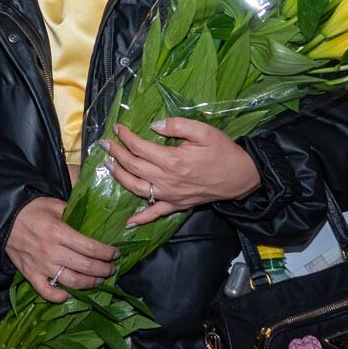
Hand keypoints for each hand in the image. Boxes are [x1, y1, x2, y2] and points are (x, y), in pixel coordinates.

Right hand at [4, 196, 118, 303]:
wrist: (3, 218)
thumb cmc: (30, 209)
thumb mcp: (53, 204)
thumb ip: (73, 212)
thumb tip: (92, 220)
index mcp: (58, 231)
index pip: (90, 247)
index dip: (106, 253)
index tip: (115, 254)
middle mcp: (51, 251)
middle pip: (85, 266)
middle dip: (103, 269)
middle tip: (111, 268)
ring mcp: (41, 265)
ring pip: (71, 281)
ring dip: (89, 283)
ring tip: (98, 280)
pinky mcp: (30, 274)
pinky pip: (45, 291)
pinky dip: (58, 296)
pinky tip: (68, 295)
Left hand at [103, 118, 260, 227]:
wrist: (242, 177)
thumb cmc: (223, 152)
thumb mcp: (204, 131)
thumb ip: (177, 126)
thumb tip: (154, 126)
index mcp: (173, 160)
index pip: (140, 148)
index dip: (126, 137)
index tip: (117, 128)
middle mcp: (168, 180)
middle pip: (134, 166)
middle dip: (117, 153)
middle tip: (105, 143)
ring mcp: (171, 196)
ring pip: (137, 188)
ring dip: (120, 177)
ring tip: (109, 165)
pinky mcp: (177, 205)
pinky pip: (155, 214)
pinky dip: (141, 218)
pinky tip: (128, 222)